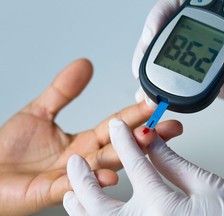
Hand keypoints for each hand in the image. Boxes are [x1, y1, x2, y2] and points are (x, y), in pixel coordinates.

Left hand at [0, 59, 181, 214]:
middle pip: (121, 145)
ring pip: (106, 165)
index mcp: (83, 141)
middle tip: (169, 126)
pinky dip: (94, 181)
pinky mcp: (55, 190)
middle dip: (147, 135)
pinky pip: (78, 185)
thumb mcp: (40, 111)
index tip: (155, 105)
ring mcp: (73, 175)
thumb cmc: (9, 148)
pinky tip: (110, 175)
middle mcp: (84, 158)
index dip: (135, 115)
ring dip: (127, 155)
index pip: (115, 125)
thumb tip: (84, 64)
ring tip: (146, 141)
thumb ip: (64, 90)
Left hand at [63, 118, 223, 215]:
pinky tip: (87, 213)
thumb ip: (174, 162)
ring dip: (81, 206)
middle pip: (101, 203)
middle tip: (75, 162)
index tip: (118, 124)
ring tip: (72, 190)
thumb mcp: (206, 184)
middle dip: (84, 179)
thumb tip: (154, 142)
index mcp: (164, 206)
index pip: (137, 164)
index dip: (126, 139)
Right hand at [133, 0, 223, 110]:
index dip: (160, 16)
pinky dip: (158, 87)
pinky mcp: (191, 73)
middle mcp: (200, 34)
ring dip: (148, 70)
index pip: (180, 7)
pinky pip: (169, 76)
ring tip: (145, 87)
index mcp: (216, 17)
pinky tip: (152, 97)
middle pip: (163, 34)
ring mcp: (193, 54)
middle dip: (147, 48)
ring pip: (162, 56)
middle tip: (142, 67)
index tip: (153, 33)